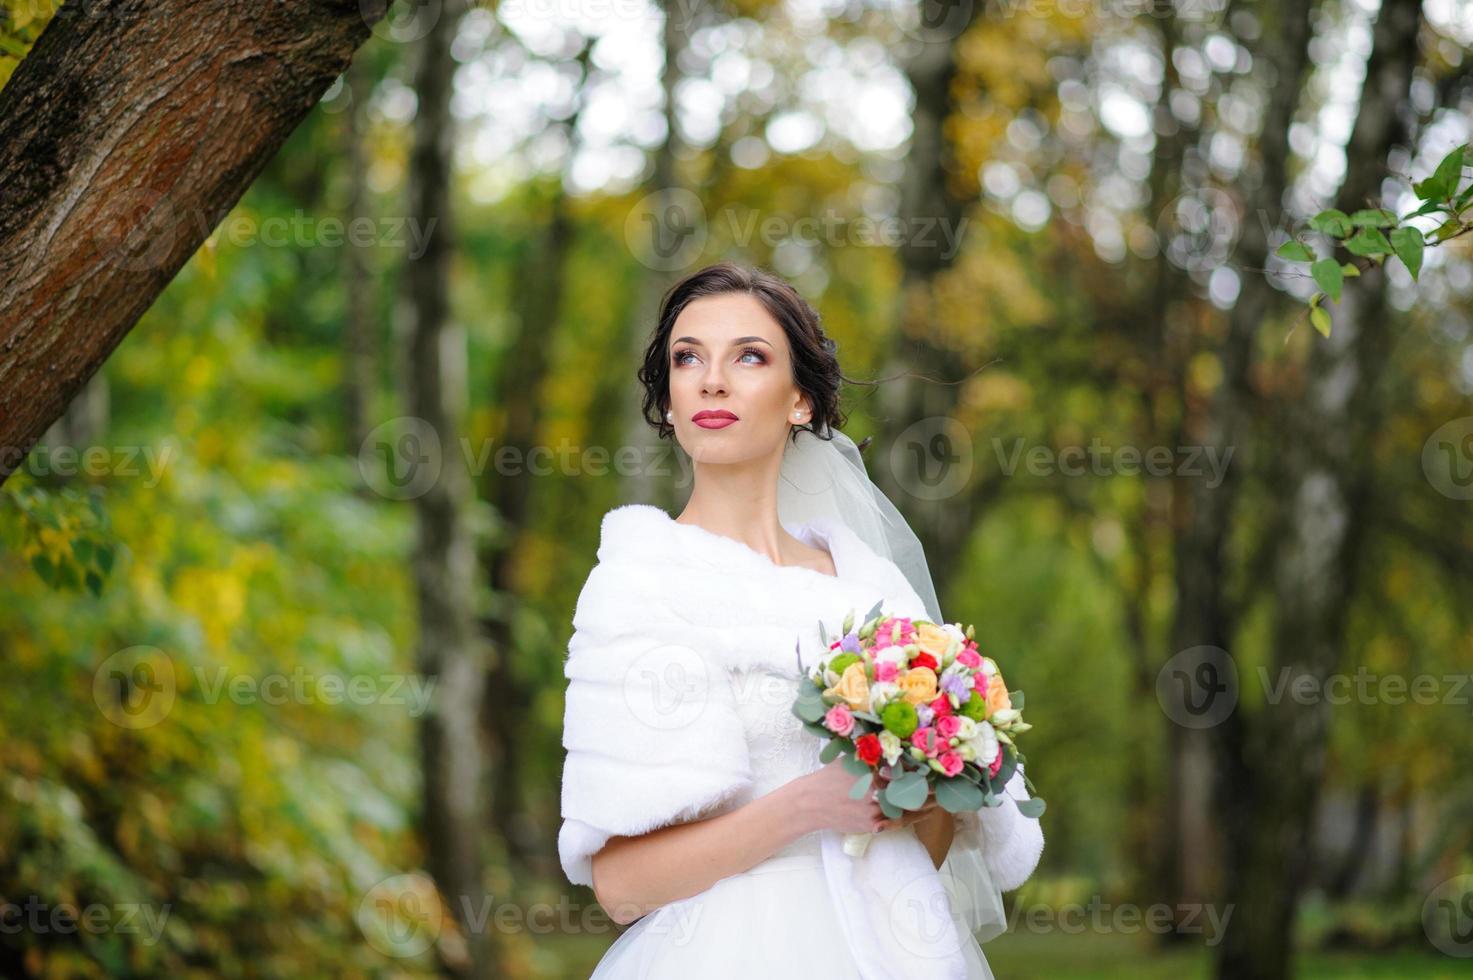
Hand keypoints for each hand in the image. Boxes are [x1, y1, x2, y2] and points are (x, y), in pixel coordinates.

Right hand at [795, 759, 942, 834]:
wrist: (811, 803)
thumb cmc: (831, 777)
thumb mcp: (852, 759)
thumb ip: (874, 755)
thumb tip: (899, 745)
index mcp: (874, 773)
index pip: (908, 772)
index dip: (926, 771)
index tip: (941, 767)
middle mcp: (878, 793)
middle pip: (914, 792)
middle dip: (933, 789)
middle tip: (949, 784)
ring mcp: (876, 812)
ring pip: (910, 809)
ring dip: (929, 805)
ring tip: (943, 799)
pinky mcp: (874, 826)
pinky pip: (900, 823)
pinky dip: (915, 817)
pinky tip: (926, 813)